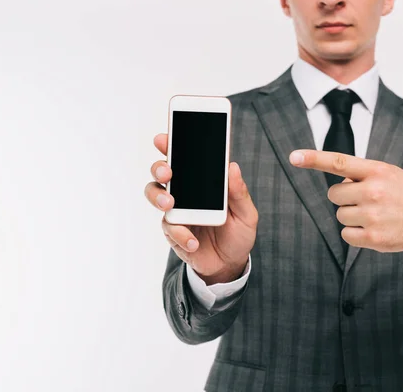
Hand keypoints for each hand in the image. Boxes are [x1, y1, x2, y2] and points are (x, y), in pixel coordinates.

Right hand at [145, 134, 257, 283]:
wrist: (230, 264)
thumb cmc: (238, 233)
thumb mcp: (246, 213)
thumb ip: (239, 192)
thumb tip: (232, 166)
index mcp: (203, 182)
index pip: (185, 158)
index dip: (171, 145)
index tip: (164, 138)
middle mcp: (186, 192)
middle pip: (162, 173)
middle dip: (160, 168)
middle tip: (167, 173)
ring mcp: (177, 211)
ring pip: (155, 195)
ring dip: (159, 197)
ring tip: (170, 205)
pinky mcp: (173, 231)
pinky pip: (169, 227)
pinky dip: (181, 234)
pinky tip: (193, 241)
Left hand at [289, 149, 402, 252]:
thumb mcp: (388, 173)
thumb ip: (361, 174)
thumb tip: (337, 181)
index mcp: (377, 171)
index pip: (339, 162)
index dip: (313, 159)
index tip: (293, 157)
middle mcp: (374, 191)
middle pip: (334, 194)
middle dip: (345, 197)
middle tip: (367, 199)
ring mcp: (373, 215)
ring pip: (339, 214)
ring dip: (351, 215)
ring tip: (375, 214)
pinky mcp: (373, 237)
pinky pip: (345, 234)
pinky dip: (355, 233)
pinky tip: (373, 228)